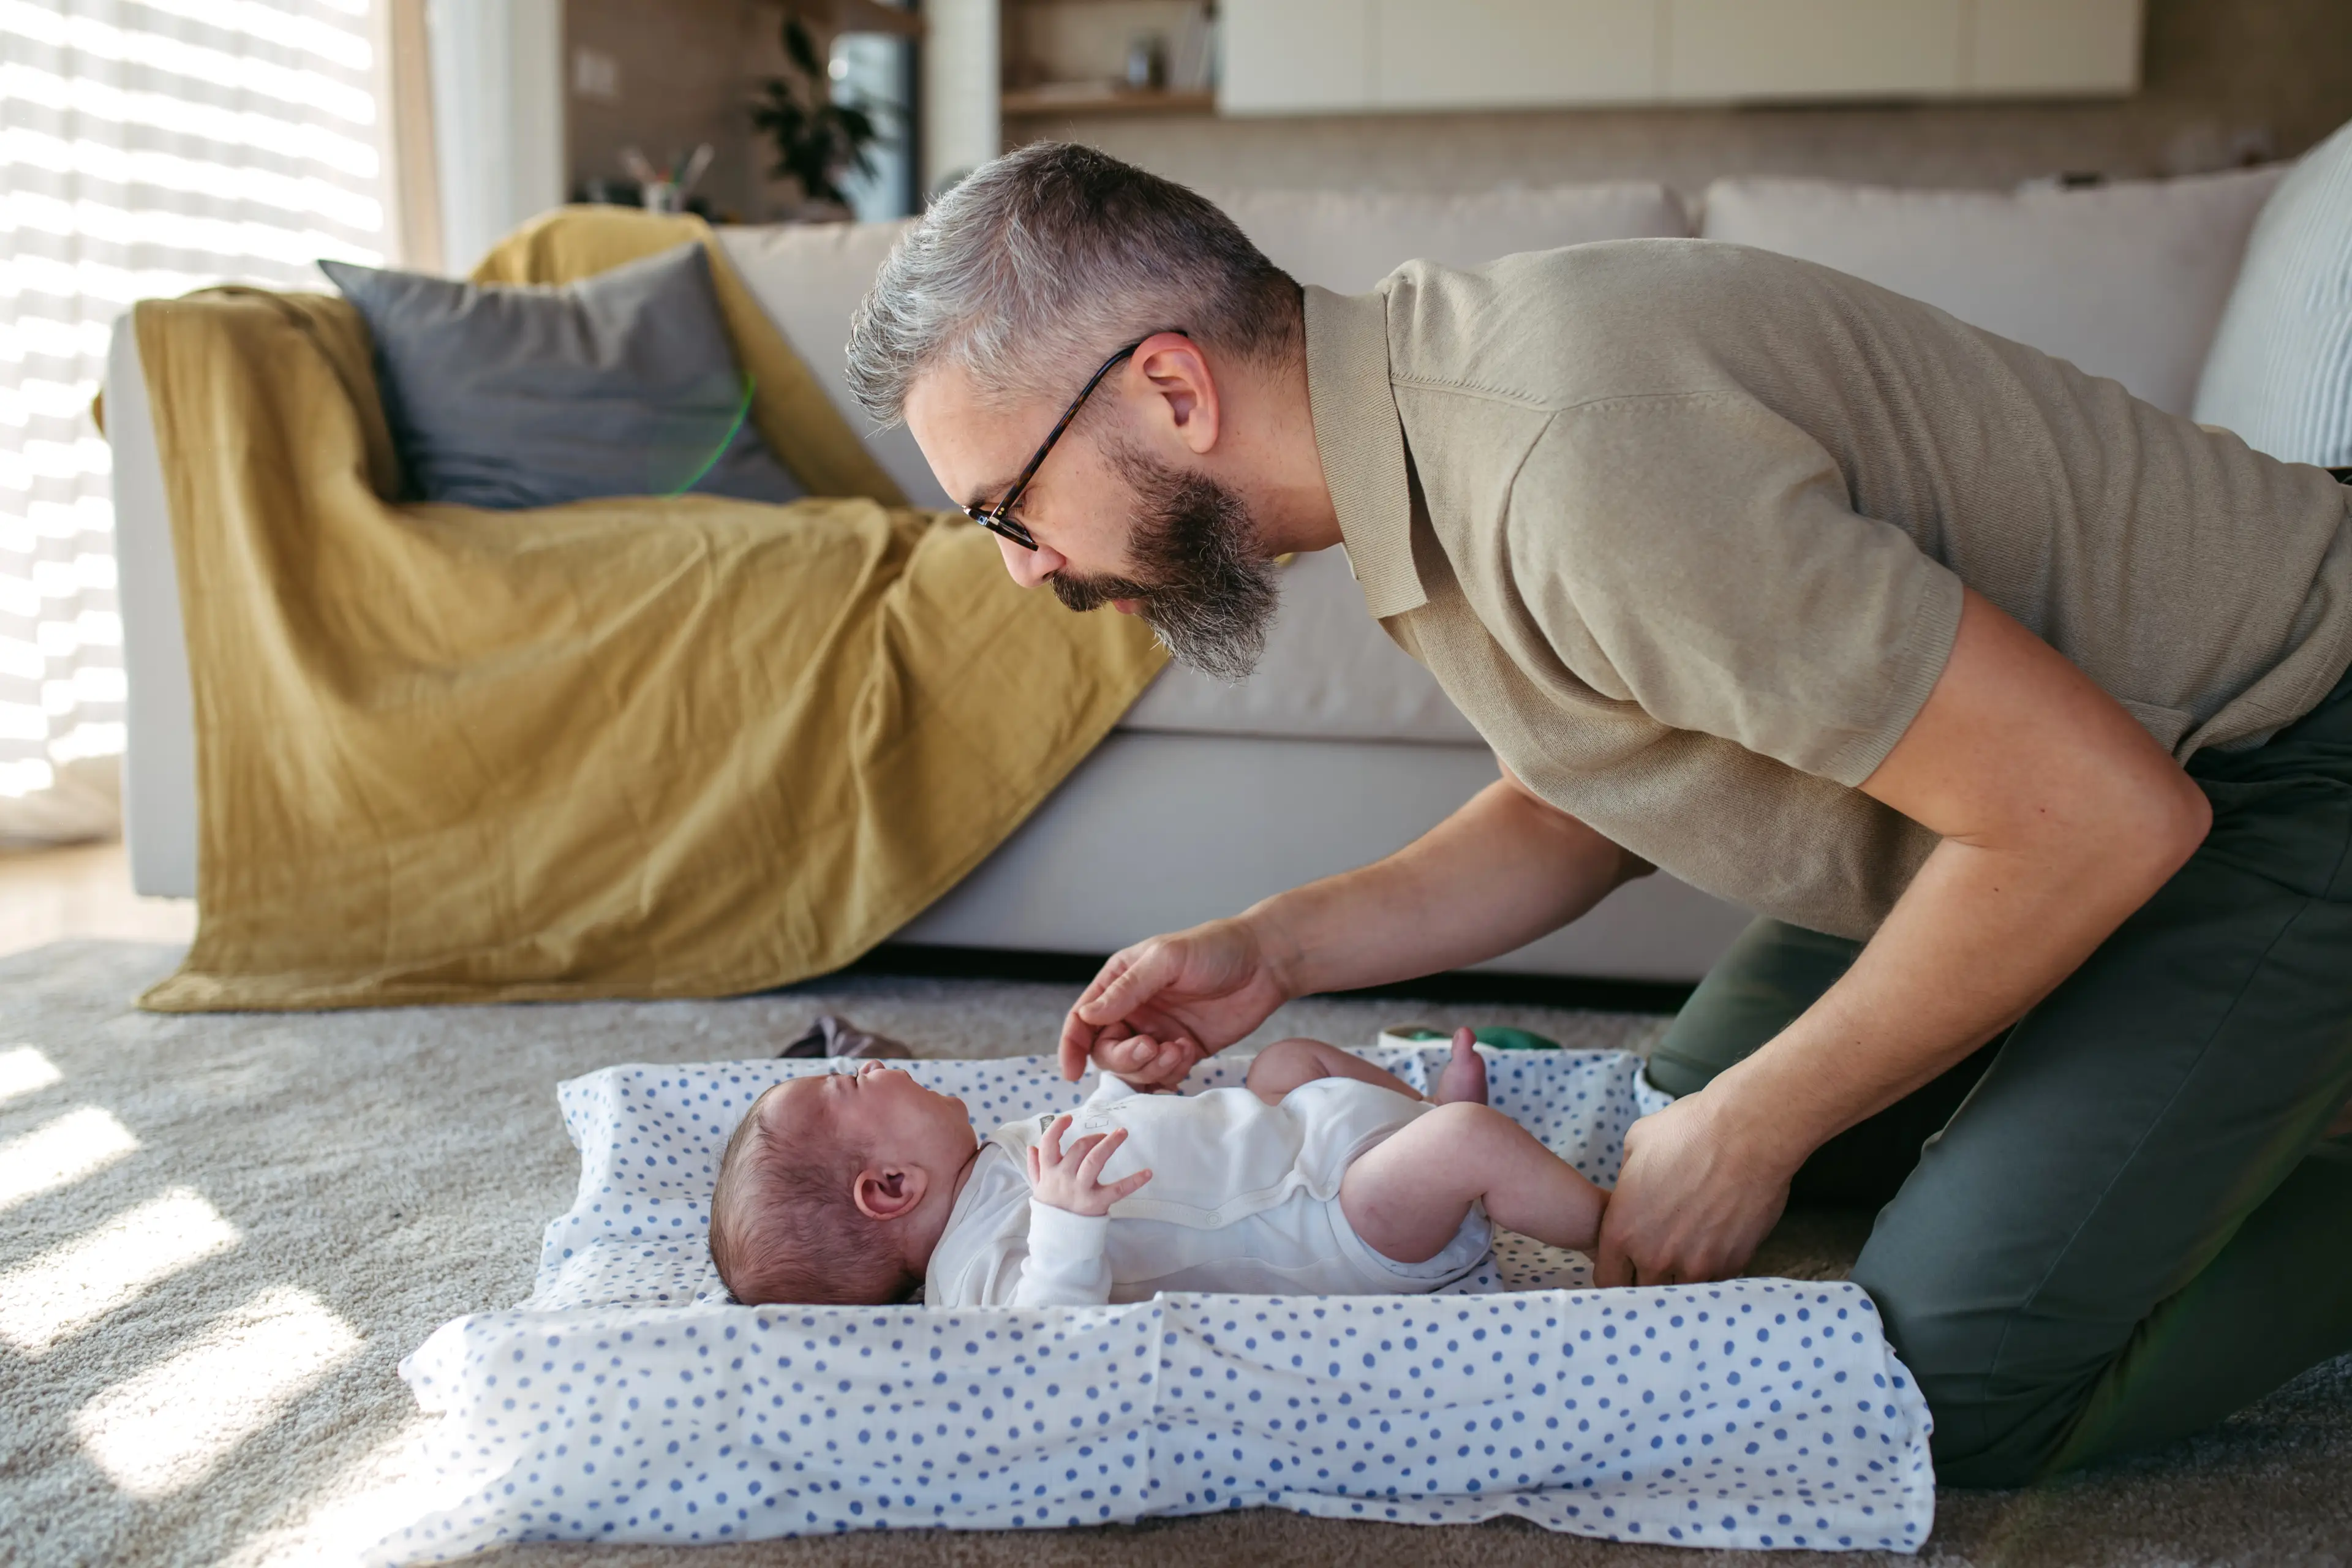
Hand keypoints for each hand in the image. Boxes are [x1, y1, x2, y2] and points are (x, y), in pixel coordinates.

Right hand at [1027, 1115, 1152, 1215]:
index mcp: (1049, 1172)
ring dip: (1109, 1144)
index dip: (1057, 1128)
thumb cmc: (1051, 1208)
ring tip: (1122, 1133)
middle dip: (1094, 1137)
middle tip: (1106, 1134)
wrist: (1057, 1239)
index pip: (1048, 1144)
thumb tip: (1031, 1147)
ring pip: (1094, 1161)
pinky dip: (1133, 1181)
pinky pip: (1117, 1190)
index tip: (1068, 1118)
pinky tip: (1148, 1173)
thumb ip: (1034, 1167)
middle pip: (1079, 1149)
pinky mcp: (1097, 1203)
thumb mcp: (1038, 1187)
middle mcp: (1064, 1178)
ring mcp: (1080, 1191)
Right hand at [1059, 916, 1291, 1084]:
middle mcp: (1134, 1010)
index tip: (1070, 1071)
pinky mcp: (1183, 1050)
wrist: (1267, 963)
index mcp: (1121, 982)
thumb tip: (1087, 1016)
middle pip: (1106, 1051)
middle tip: (1152, 1048)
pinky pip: (1162, 1076)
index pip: (1083, 1019)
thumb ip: (1128, 989)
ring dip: (1150, 1068)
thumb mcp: (1167, 959)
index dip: (1071, 1045)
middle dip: (1125, 1058)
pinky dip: (1168, 1075)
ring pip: (1134, 1069)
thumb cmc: (1216, 948)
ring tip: (1178, 1050)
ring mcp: (1158, 1032)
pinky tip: (1188, 1054)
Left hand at [1593, 1088, 1796, 1287]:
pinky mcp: (1732, 1263)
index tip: (1625, 1263)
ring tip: (1690, 1250)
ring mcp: (1697, 1265)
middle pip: (1643, 1291)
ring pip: (1681, 1291)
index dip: (1615, 1272)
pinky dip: (1714, 1268)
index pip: (1607, 1279)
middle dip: (1648, 1277)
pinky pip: (1716, 1280)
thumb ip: (1627, 1183)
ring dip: (1682, 1276)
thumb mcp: (1635, 1147)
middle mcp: (1656, 1256)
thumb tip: (1633, 1193)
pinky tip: (1717, 1243)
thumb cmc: (1688, 1131)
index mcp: (1622, 1231)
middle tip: (1660, 1255)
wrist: (1747, 1134)